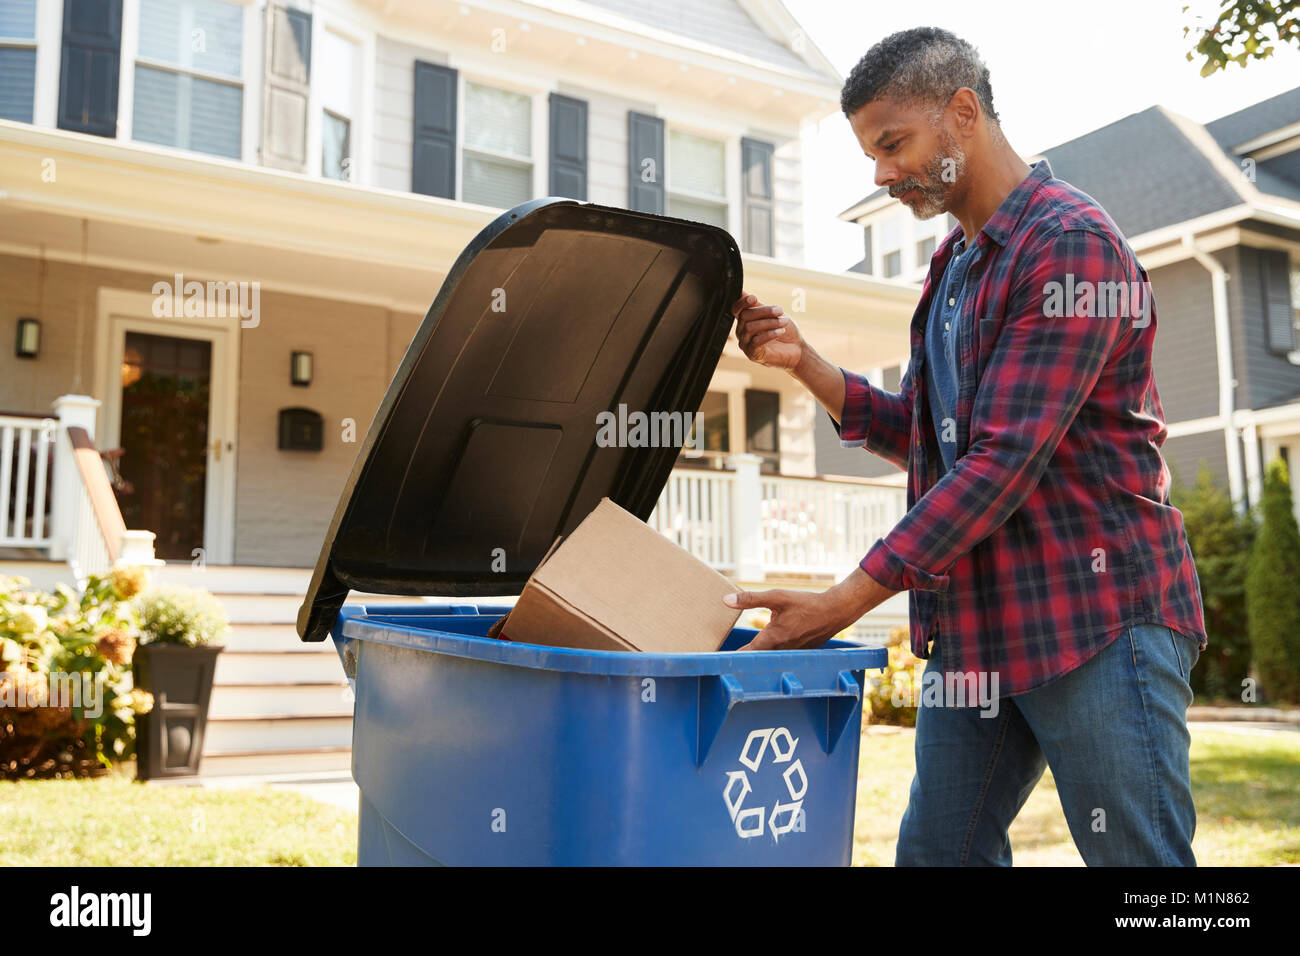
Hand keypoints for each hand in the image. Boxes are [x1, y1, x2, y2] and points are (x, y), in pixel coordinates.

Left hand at [722, 567, 899, 649]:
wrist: (835, 611)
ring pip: (769, 658)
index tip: (714, 661)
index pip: (745, 654)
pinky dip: (772, 653)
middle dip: (741, 658)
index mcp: (771, 639)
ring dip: (757, 657)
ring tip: (741, 655)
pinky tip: (768, 647)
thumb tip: (726, 601)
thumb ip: (750, 600)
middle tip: (722, 659)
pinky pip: (780, 655)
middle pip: (756, 658)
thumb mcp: (777, 597)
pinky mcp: (798, 651)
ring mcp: (790, 653)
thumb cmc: (805, 603)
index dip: (730, 658)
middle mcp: (780, 651)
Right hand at [730, 290, 804, 370]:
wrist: (797, 349)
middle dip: (764, 311)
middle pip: (745, 316)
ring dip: (769, 322)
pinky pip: (756, 341)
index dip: (742, 302)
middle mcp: (742, 332)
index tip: (754, 298)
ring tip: (784, 322)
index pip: (736, 309)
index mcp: (745, 320)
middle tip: (780, 310)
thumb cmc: (785, 330)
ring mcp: (746, 344)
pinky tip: (781, 332)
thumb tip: (742, 292)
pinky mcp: (753, 354)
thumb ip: (757, 305)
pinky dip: (770, 334)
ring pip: (750, 328)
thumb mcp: (772, 314)